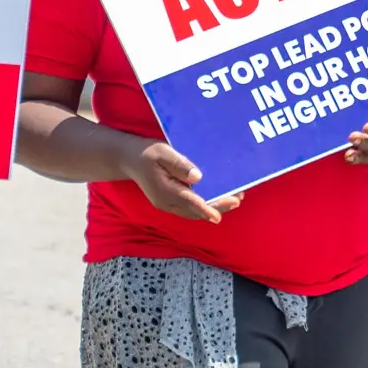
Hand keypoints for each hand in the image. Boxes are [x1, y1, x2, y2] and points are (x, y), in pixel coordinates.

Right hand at [126, 141, 242, 222]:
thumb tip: (198, 177)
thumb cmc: (147, 153)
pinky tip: (218, 200)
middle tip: (237, 201)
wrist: (130, 160)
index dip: (205, 208)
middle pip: (195, 210)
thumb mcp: (162, 152)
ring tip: (234, 201)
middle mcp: (167, 203)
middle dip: (217, 207)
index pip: (188, 202)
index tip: (218, 215)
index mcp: (164, 191)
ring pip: (194, 212)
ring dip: (213, 208)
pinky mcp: (171, 203)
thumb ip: (179, 164)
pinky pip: (190, 209)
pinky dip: (204, 207)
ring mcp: (168, 205)